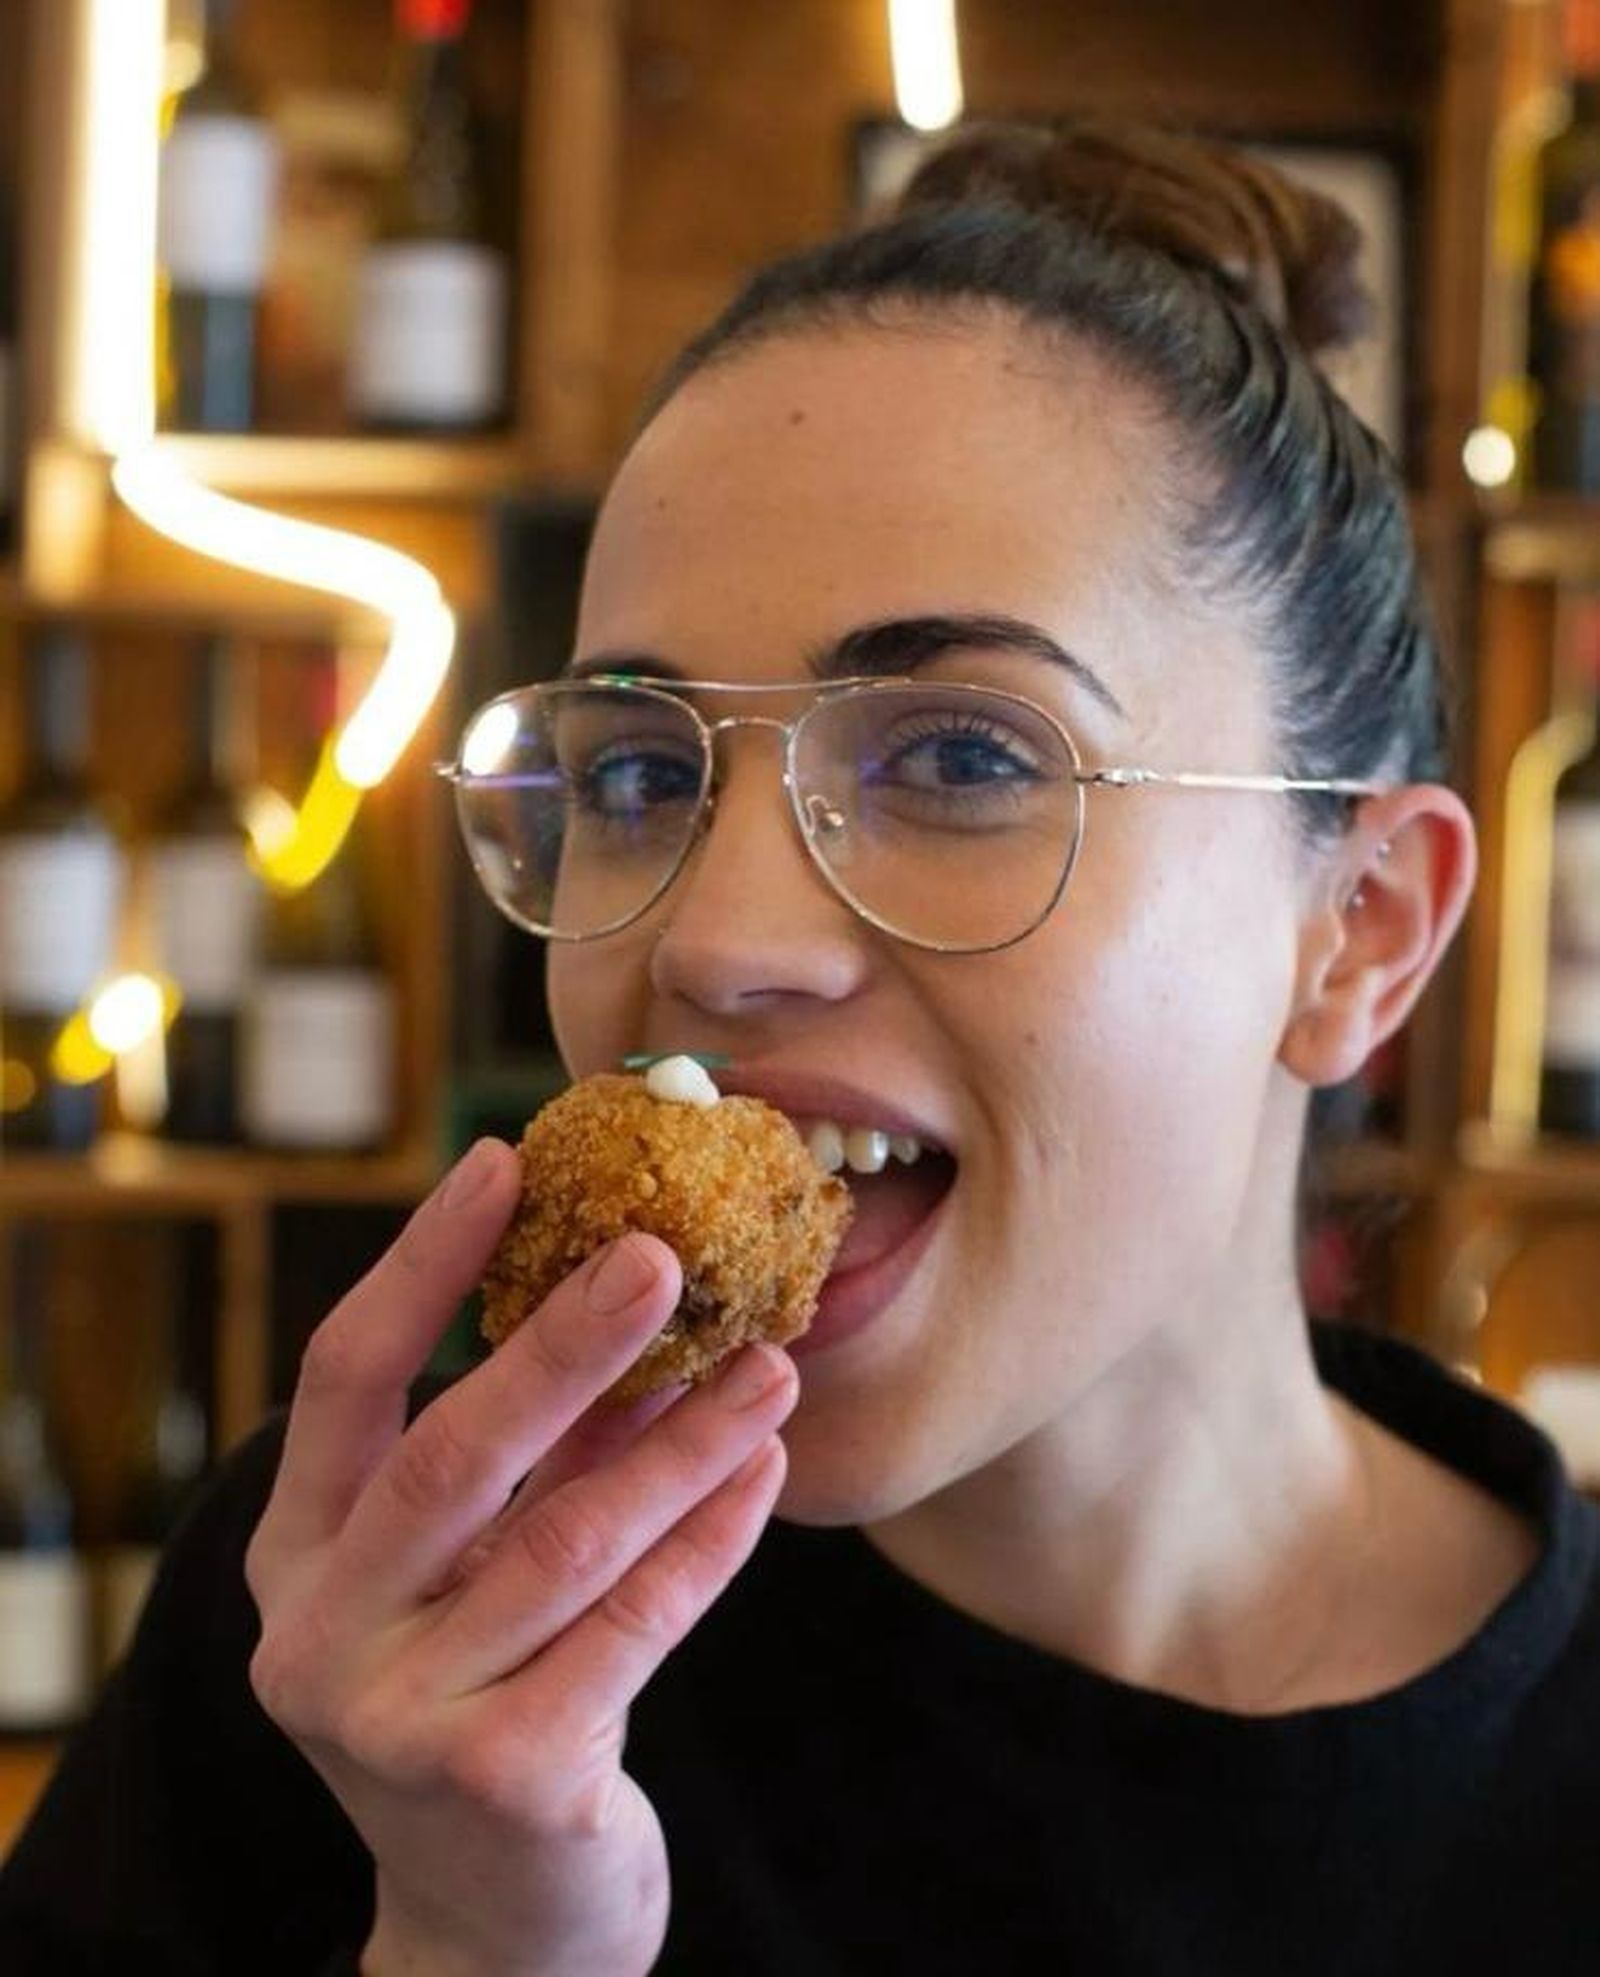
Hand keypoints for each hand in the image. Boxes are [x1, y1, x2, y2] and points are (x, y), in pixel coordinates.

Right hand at [244, 1138, 797, 1976]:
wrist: (492, 1931)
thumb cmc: (483, 1699)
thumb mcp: (470, 1576)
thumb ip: (526, 1457)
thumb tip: (634, 1294)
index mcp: (295, 1557)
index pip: (343, 1379)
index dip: (421, 1265)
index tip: (503, 1161)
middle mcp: (321, 1637)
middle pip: (450, 1455)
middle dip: (563, 1344)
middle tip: (661, 1253)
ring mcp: (402, 1719)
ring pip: (568, 1539)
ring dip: (683, 1441)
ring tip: (771, 1367)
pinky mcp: (506, 1778)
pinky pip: (638, 1624)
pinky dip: (712, 1536)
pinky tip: (766, 1468)